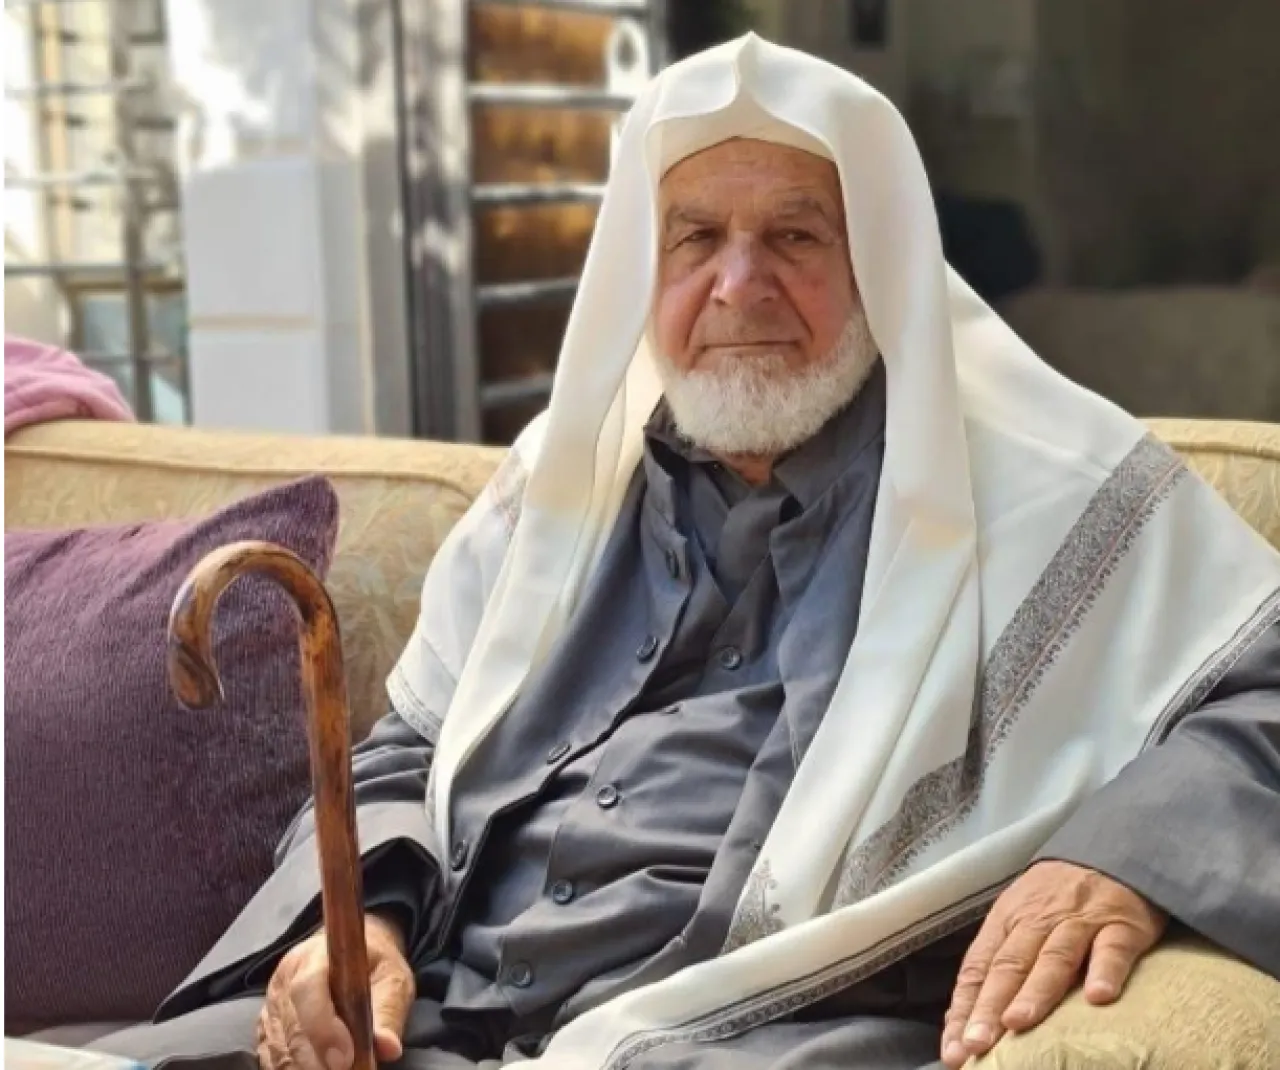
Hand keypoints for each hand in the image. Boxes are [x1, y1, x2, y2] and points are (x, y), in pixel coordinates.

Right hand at [256, 913, 414, 1069]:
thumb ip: (387, 1012)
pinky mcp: (267, 1027)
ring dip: (307, 1068)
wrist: (350, 956)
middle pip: (292, 1028)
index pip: (306, 989)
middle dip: (319, 1060)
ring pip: (279, 1049)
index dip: (323, 1028)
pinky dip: (295, 1069)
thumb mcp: (392, 979)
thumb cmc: (373, 965)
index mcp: (315, 956)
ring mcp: (271, 1005)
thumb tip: (389, 1047)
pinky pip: (272, 1058)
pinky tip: (317, 1068)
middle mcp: (285, 979)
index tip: (345, 1059)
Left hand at [941, 861, 1166, 1068]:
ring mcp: (1080, 921)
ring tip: (1018, 1024)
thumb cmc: (1060, 896)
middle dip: (988, 1007)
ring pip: (1053, 958)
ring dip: (1035, 992)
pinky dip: (1105, 971)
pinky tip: (1099, 998)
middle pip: (1009, 966)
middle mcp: (1038, 921)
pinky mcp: (1122, 924)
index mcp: (1007, 921)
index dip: (964, 1008)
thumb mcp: (1022, 917)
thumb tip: (971, 1015)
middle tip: (975, 1045)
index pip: (979, 968)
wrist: (1112, 851)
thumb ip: (1001, 960)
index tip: (954, 1049)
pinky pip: (1112, 949)